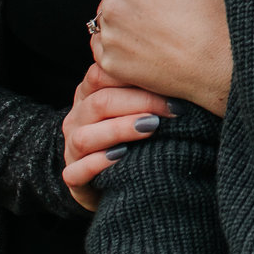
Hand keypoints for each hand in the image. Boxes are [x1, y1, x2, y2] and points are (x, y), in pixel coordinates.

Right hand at [61, 62, 171, 211]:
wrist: (117, 180)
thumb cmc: (135, 137)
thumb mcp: (138, 108)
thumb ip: (148, 89)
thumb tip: (182, 73)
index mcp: (88, 94)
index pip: (101, 74)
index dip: (135, 76)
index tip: (172, 83)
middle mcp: (77, 118)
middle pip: (100, 103)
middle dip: (139, 103)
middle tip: (172, 109)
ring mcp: (71, 149)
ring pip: (86, 136)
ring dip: (120, 130)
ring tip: (151, 128)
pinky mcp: (73, 178)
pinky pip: (78, 171)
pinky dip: (99, 163)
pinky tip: (122, 156)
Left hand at [91, 0, 231, 119]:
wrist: (226, 73)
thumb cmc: (223, 13)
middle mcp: (113, 5)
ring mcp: (110, 38)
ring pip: (110, 11)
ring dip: (127, 9)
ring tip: (163, 19)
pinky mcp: (111, 65)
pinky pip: (104, 42)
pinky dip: (120, 38)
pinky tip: (150, 40)